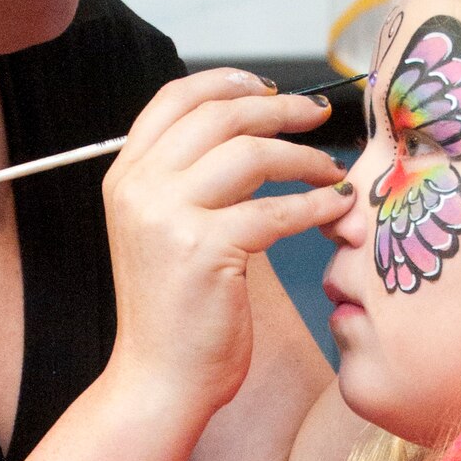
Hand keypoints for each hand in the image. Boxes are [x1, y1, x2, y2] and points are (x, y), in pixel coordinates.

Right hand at [103, 70, 349, 420]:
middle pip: (220, 116)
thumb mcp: (165, 232)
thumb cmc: (174, 313)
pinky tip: (334, 210)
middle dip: (280, 109)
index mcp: (126, 176)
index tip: (272, 86)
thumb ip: (191, 182)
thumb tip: (248, 136)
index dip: (228, 80)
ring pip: (251, 153)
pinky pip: (276, 210)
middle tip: (319, 117)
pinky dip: (314, 206)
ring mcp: (169, 216)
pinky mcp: (206, 249)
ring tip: (331, 173)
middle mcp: (140, 187)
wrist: (159, 380)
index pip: (175, 98)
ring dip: (304, 158)